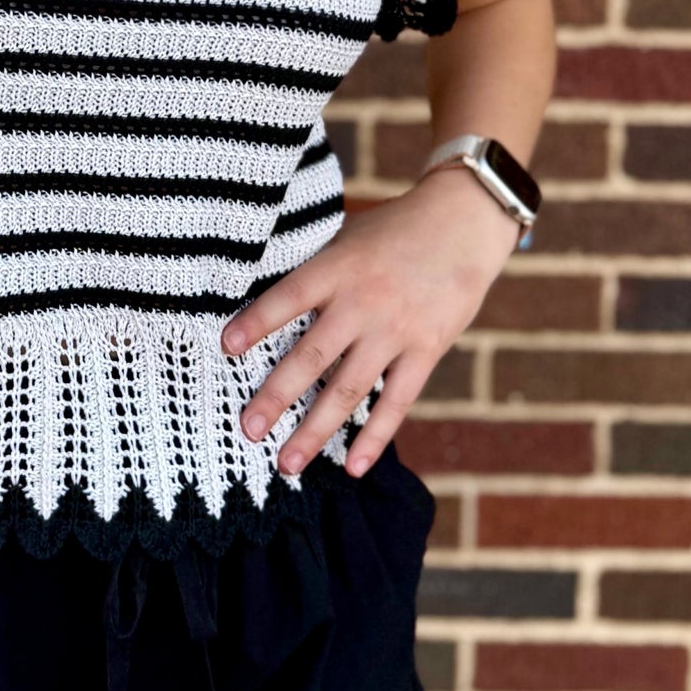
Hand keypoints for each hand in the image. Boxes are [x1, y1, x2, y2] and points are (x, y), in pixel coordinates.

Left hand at [220, 170, 521, 478]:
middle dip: (276, 395)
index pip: (290, 296)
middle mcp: (363, 302)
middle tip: (247, 429)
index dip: (257, 321)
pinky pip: (396, 402)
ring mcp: (395, 331)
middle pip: (313, 356)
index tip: (227, 347)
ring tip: (287, 464)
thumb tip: (268, 301)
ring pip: (348, 389)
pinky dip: (374, 437)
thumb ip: (316, 268)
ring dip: (315, 430)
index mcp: (338, 267)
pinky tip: (352, 466)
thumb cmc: (394, 229)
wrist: (463, 224)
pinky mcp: (425, 351)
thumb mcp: (348, 235)